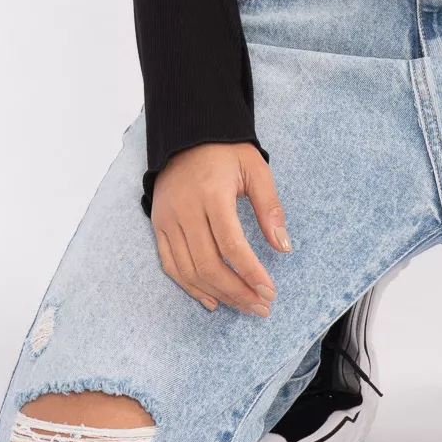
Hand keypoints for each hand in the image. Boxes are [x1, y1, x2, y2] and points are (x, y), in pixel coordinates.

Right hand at [150, 142, 291, 313]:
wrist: (187, 135)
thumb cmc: (226, 152)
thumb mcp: (255, 169)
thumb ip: (270, 208)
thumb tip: (283, 247)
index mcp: (211, 193)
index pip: (231, 245)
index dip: (251, 273)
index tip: (270, 291)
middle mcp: (185, 209)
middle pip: (209, 264)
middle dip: (237, 291)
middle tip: (260, 306)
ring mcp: (167, 219)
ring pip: (189, 270)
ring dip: (218, 294)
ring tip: (243, 305)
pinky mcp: (158, 225)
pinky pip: (170, 265)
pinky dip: (190, 287)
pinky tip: (212, 299)